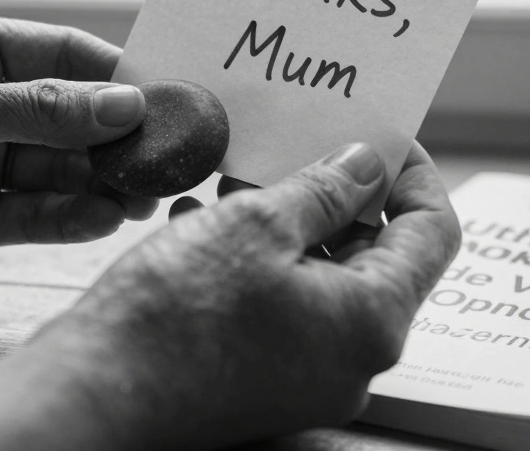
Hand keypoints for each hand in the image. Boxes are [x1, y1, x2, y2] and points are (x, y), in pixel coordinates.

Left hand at [0, 12, 156, 294]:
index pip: (61, 53)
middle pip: (69, 116)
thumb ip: (37, 111)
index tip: (166, 96)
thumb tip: (122, 103)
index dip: (114, 74)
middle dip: (114, 137)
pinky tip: (101, 221)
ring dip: (98, 183)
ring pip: (58, 170)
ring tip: (142, 196)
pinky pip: (34, 216)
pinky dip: (68, 219)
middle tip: (167, 157)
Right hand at [17, 140, 460, 449]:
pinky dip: (256, 261)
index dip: (412, 175)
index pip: (433, 233)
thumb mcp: (256, 223)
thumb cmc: (175, 314)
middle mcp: (351, 360)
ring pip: (320, 279)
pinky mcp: (261, 380)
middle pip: (377, 257)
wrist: (96, 392)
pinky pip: (280, 307)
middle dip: (340, 194)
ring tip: (241, 178)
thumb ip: (324, 189)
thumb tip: (366, 164)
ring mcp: (306, 376)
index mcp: (372, 321)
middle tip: (301, 144)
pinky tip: (202, 222)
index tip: (381, 137)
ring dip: (289, 222)